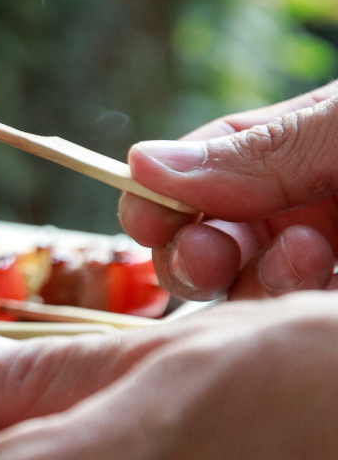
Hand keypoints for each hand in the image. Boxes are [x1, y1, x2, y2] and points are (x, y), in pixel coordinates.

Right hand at [119, 83, 337, 300]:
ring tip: (311, 259)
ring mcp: (323, 255)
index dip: (157, 200)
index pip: (195, 172)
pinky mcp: (334, 304)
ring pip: (245, 289)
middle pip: (206, 240)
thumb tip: (142, 162)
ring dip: (256, 286)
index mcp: (293, 144)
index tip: (146, 224)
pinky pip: (295, 315)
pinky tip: (326, 297)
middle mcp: (300, 201)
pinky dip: (294, 311)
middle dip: (193, 256)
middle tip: (209, 258)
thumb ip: (262, 150)